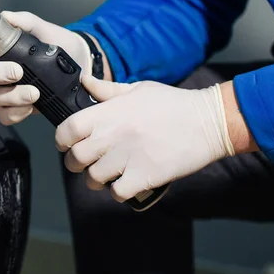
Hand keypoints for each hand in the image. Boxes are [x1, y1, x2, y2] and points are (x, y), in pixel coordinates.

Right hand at [0, 11, 92, 124]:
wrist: (79, 63)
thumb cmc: (58, 44)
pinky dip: (16, 112)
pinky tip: (30, 106)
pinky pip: (5, 115)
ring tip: (34, 92)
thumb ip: (24, 21)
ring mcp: (2, 91)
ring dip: (12, 96)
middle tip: (18, 72)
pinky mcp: (14, 108)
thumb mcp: (43, 29)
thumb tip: (6, 17)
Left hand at [55, 76, 235, 201]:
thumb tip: (84, 81)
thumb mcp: (138, 89)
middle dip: (76, 164)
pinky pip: (117, 192)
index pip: (67, 130)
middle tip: (87, 163)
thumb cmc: (172, 103)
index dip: (62, 140)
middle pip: (75, 159)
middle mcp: (114, 134)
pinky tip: (126, 183)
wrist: (210, 121)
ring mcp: (129, 156)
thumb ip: (107, 90)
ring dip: (97, 180)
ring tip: (108, 174)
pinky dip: (118, 192)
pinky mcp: (146, 175)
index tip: (68, 143)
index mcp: (109, 112)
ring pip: (94, 179)